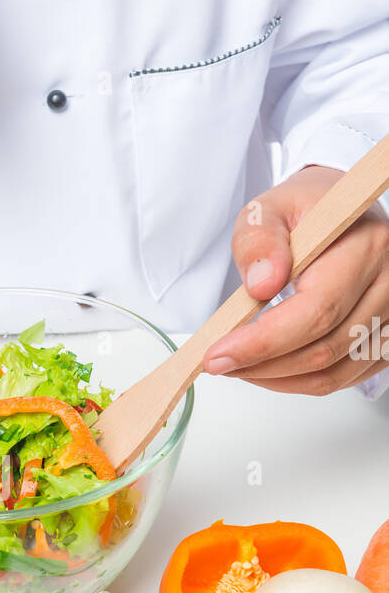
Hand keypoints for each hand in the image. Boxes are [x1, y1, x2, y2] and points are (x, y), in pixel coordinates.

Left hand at [204, 164, 388, 393]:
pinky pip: (344, 377)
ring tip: (239, 365)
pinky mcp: (386, 337)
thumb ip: (258, 241)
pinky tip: (271, 368)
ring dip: (278, 379)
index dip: (265, 341)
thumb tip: (261, 285)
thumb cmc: (307, 212)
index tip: (219, 354)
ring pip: (333, 372)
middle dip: (262, 365)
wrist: (342, 215)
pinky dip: (300, 382)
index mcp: (365, 246)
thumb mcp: (268, 210)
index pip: (317, 309)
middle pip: (324, 348)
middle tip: (220, 362)